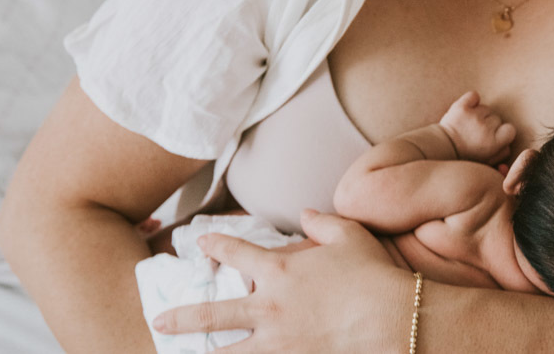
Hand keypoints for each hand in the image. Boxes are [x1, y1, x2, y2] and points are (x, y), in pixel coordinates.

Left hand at [152, 210, 411, 352]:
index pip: (236, 252)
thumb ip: (322, 222)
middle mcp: (269, 307)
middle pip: (212, 313)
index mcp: (280, 270)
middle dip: (182, 317)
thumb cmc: (373, 273)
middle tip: (160, 320)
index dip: (215, 244)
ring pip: (228, 353)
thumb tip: (305, 214)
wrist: (393, 317)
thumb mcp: (349, 235)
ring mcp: (278, 341)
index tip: (201, 242)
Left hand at [439, 91, 515, 164]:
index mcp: (494, 143)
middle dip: (489, 125)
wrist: (440, 148)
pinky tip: (467, 109)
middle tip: (476, 134)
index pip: (511, 130)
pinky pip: (474, 95)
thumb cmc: (465, 156)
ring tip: (469, 125)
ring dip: (480, 114)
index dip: (503, 132)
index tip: (493, 137)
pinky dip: (472, 100)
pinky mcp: (461, 107)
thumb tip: (509, 143)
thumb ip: (502, 153)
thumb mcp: (486, 162)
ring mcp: (473, 117)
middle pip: (497, 118)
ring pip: (486, 108)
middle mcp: (485, 129)